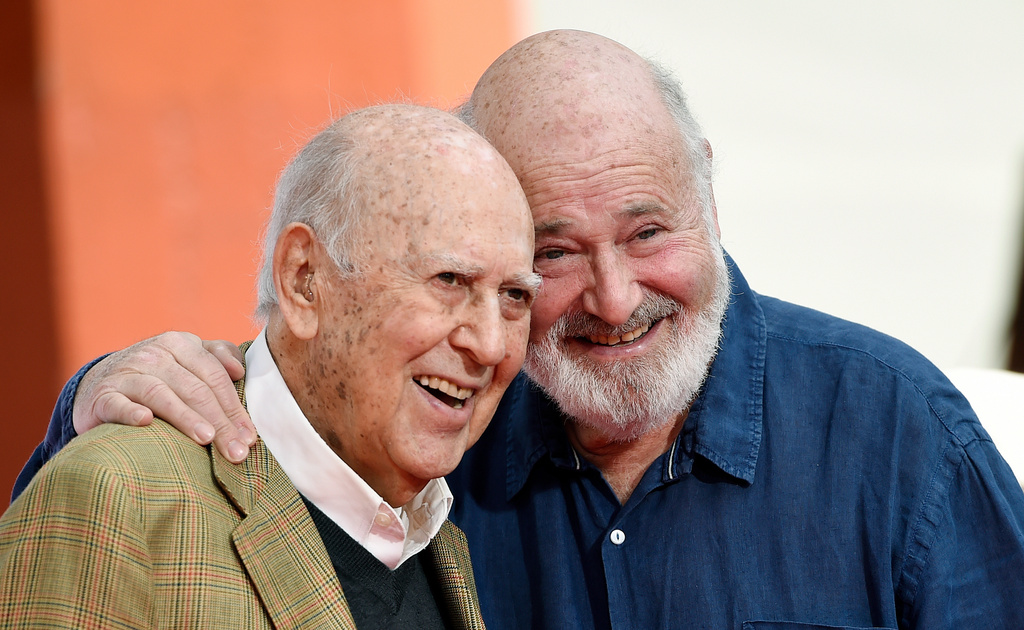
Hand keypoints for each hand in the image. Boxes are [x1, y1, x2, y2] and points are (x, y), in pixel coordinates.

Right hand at [72, 332, 255, 462]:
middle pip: (194, 389)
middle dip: (220, 422)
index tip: (249, 437)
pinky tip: (146, 422)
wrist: (100, 384)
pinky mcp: (102, 395)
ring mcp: (126, 373)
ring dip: (186, 418)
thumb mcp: (187, 358)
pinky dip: (131, 412)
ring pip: (162, 394)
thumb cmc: (157, 375)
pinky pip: (118, 403)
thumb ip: (217, 357)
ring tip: (206, 439)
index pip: (214, 376)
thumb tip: (239, 371)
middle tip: (236, 451)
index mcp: (180, 343)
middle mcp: (153, 354)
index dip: (234, 407)